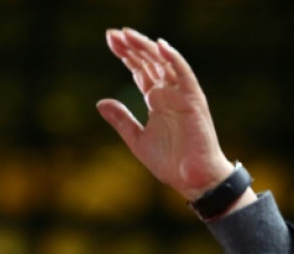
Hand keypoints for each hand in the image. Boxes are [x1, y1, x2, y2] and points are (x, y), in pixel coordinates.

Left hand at [97, 28, 235, 200]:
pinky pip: (184, 74)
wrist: (192, 179)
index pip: (140, 71)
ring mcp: (182, 94)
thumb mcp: (137, 139)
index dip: (126, 56)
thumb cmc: (170, 162)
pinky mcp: (194, 100)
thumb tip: (100, 102)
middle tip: (113, 34)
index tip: (110, 43)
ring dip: (146, 48)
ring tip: (128, 35)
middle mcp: (169, 93)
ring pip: (163, 63)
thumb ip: (121, 120)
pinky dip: (173, 59)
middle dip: (131, 48)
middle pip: (149, 62)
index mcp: (157, 100)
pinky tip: (160, 45)